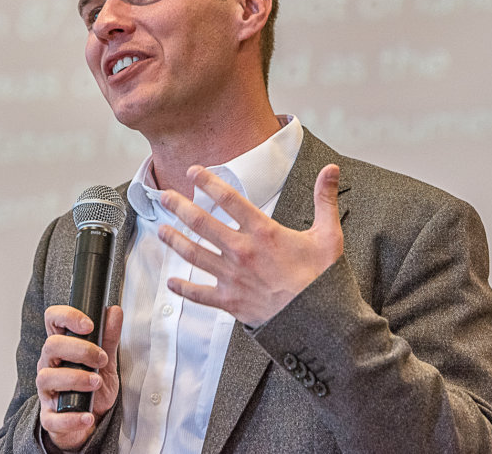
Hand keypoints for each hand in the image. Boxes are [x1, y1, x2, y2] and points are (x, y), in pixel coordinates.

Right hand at [36, 304, 123, 451]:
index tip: (88, 324)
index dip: (67, 316)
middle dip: (80, 349)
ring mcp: (46, 392)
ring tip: (96, 382)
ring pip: (47, 377)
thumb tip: (115, 311)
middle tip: (101, 358)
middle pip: (50, 345)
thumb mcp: (105, 362)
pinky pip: (52, 418)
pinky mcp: (49, 418)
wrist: (89, 422)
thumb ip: (109, 338)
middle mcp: (49, 366)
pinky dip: (71, 417)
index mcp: (60, 348)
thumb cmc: (92, 388)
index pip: (52, 320)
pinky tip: (87, 415)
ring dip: (75, 378)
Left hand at [157, 163, 342, 327]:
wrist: (320, 321)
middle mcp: (241, 250)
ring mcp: (232, 276)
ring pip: (194, 254)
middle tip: (163, 196)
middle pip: (201, 223)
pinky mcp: (230, 300)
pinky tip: (171, 283)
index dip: (208, 182)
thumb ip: (324, 199)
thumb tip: (331, 170)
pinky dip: (183, 288)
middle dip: (179, 206)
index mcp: (263, 232)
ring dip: (174, 240)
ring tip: (160, 230)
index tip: (193, 172)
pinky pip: (199, 294)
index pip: (229, 198)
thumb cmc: (323, 279)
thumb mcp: (328, 234)